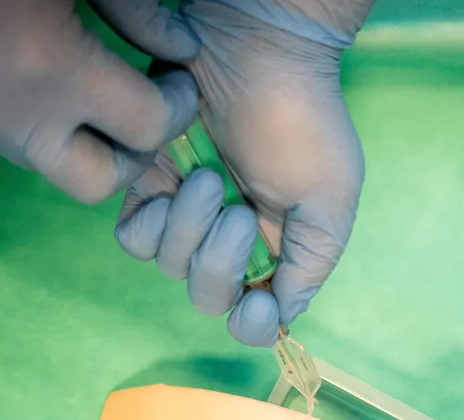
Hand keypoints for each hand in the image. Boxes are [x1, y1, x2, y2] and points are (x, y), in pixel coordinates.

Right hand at [0, 0, 200, 203]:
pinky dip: (43, 122)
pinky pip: (9, 138)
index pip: (146, 128)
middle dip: (134, 153)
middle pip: (98, 184)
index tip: (178, 76)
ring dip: (85, 142)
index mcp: (51, 67)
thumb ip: (140, 10)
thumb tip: (182, 52)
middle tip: (146, 106)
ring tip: (101, 87)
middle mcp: (7, 110)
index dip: (177, 106)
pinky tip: (49, 72)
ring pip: (48, 167)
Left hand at [114, 0, 372, 346]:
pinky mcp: (150, 189)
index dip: (253, 324)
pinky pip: (134, 238)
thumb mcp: (330, 196)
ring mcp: (187, 217)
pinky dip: (152, 220)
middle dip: (219, 264)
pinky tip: (175, 181)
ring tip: (208, 177)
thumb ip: (311, 261)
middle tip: (236, 210)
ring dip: (189, 228)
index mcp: (275, 251)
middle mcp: (228, 242)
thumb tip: (285, 315)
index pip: (255, 320)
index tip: (260, 301)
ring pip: (170, 267)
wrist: (256, 52)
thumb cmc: (304, 120)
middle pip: (209, 298)